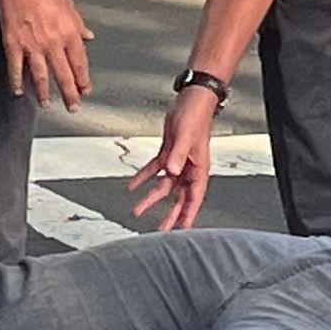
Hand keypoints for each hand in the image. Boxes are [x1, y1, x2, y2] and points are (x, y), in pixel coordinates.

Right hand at [0, 0, 93, 110]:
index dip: (83, 80)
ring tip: (47, 105)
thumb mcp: (70, 5)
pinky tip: (19, 91)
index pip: (80, 64)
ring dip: (44, 94)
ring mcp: (33, 46)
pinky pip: (16, 68)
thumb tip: (89, 37)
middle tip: (73, 107)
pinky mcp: (14, 45)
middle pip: (64, 75)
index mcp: (70, 33)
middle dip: (70, 94)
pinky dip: (17, 82)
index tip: (85, 90)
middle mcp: (53, 43)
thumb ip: (80, 25)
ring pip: (41, 77)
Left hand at [127, 87, 215, 230]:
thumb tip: (171, 172)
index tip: (182, 230)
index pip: (194, 197)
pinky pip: (154, 170)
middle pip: (179, 197)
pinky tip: (132, 185)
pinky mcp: (168, 153)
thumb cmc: (195, 115)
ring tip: (137, 210)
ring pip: (164, 186)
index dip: (188, 214)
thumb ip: (178, 155)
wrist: (191, 99)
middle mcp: (188, 168)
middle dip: (170, 214)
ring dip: (151, 198)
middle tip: (161, 230)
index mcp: (198, 168)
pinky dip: (143, 177)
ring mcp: (178, 161)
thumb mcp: (185, 136)